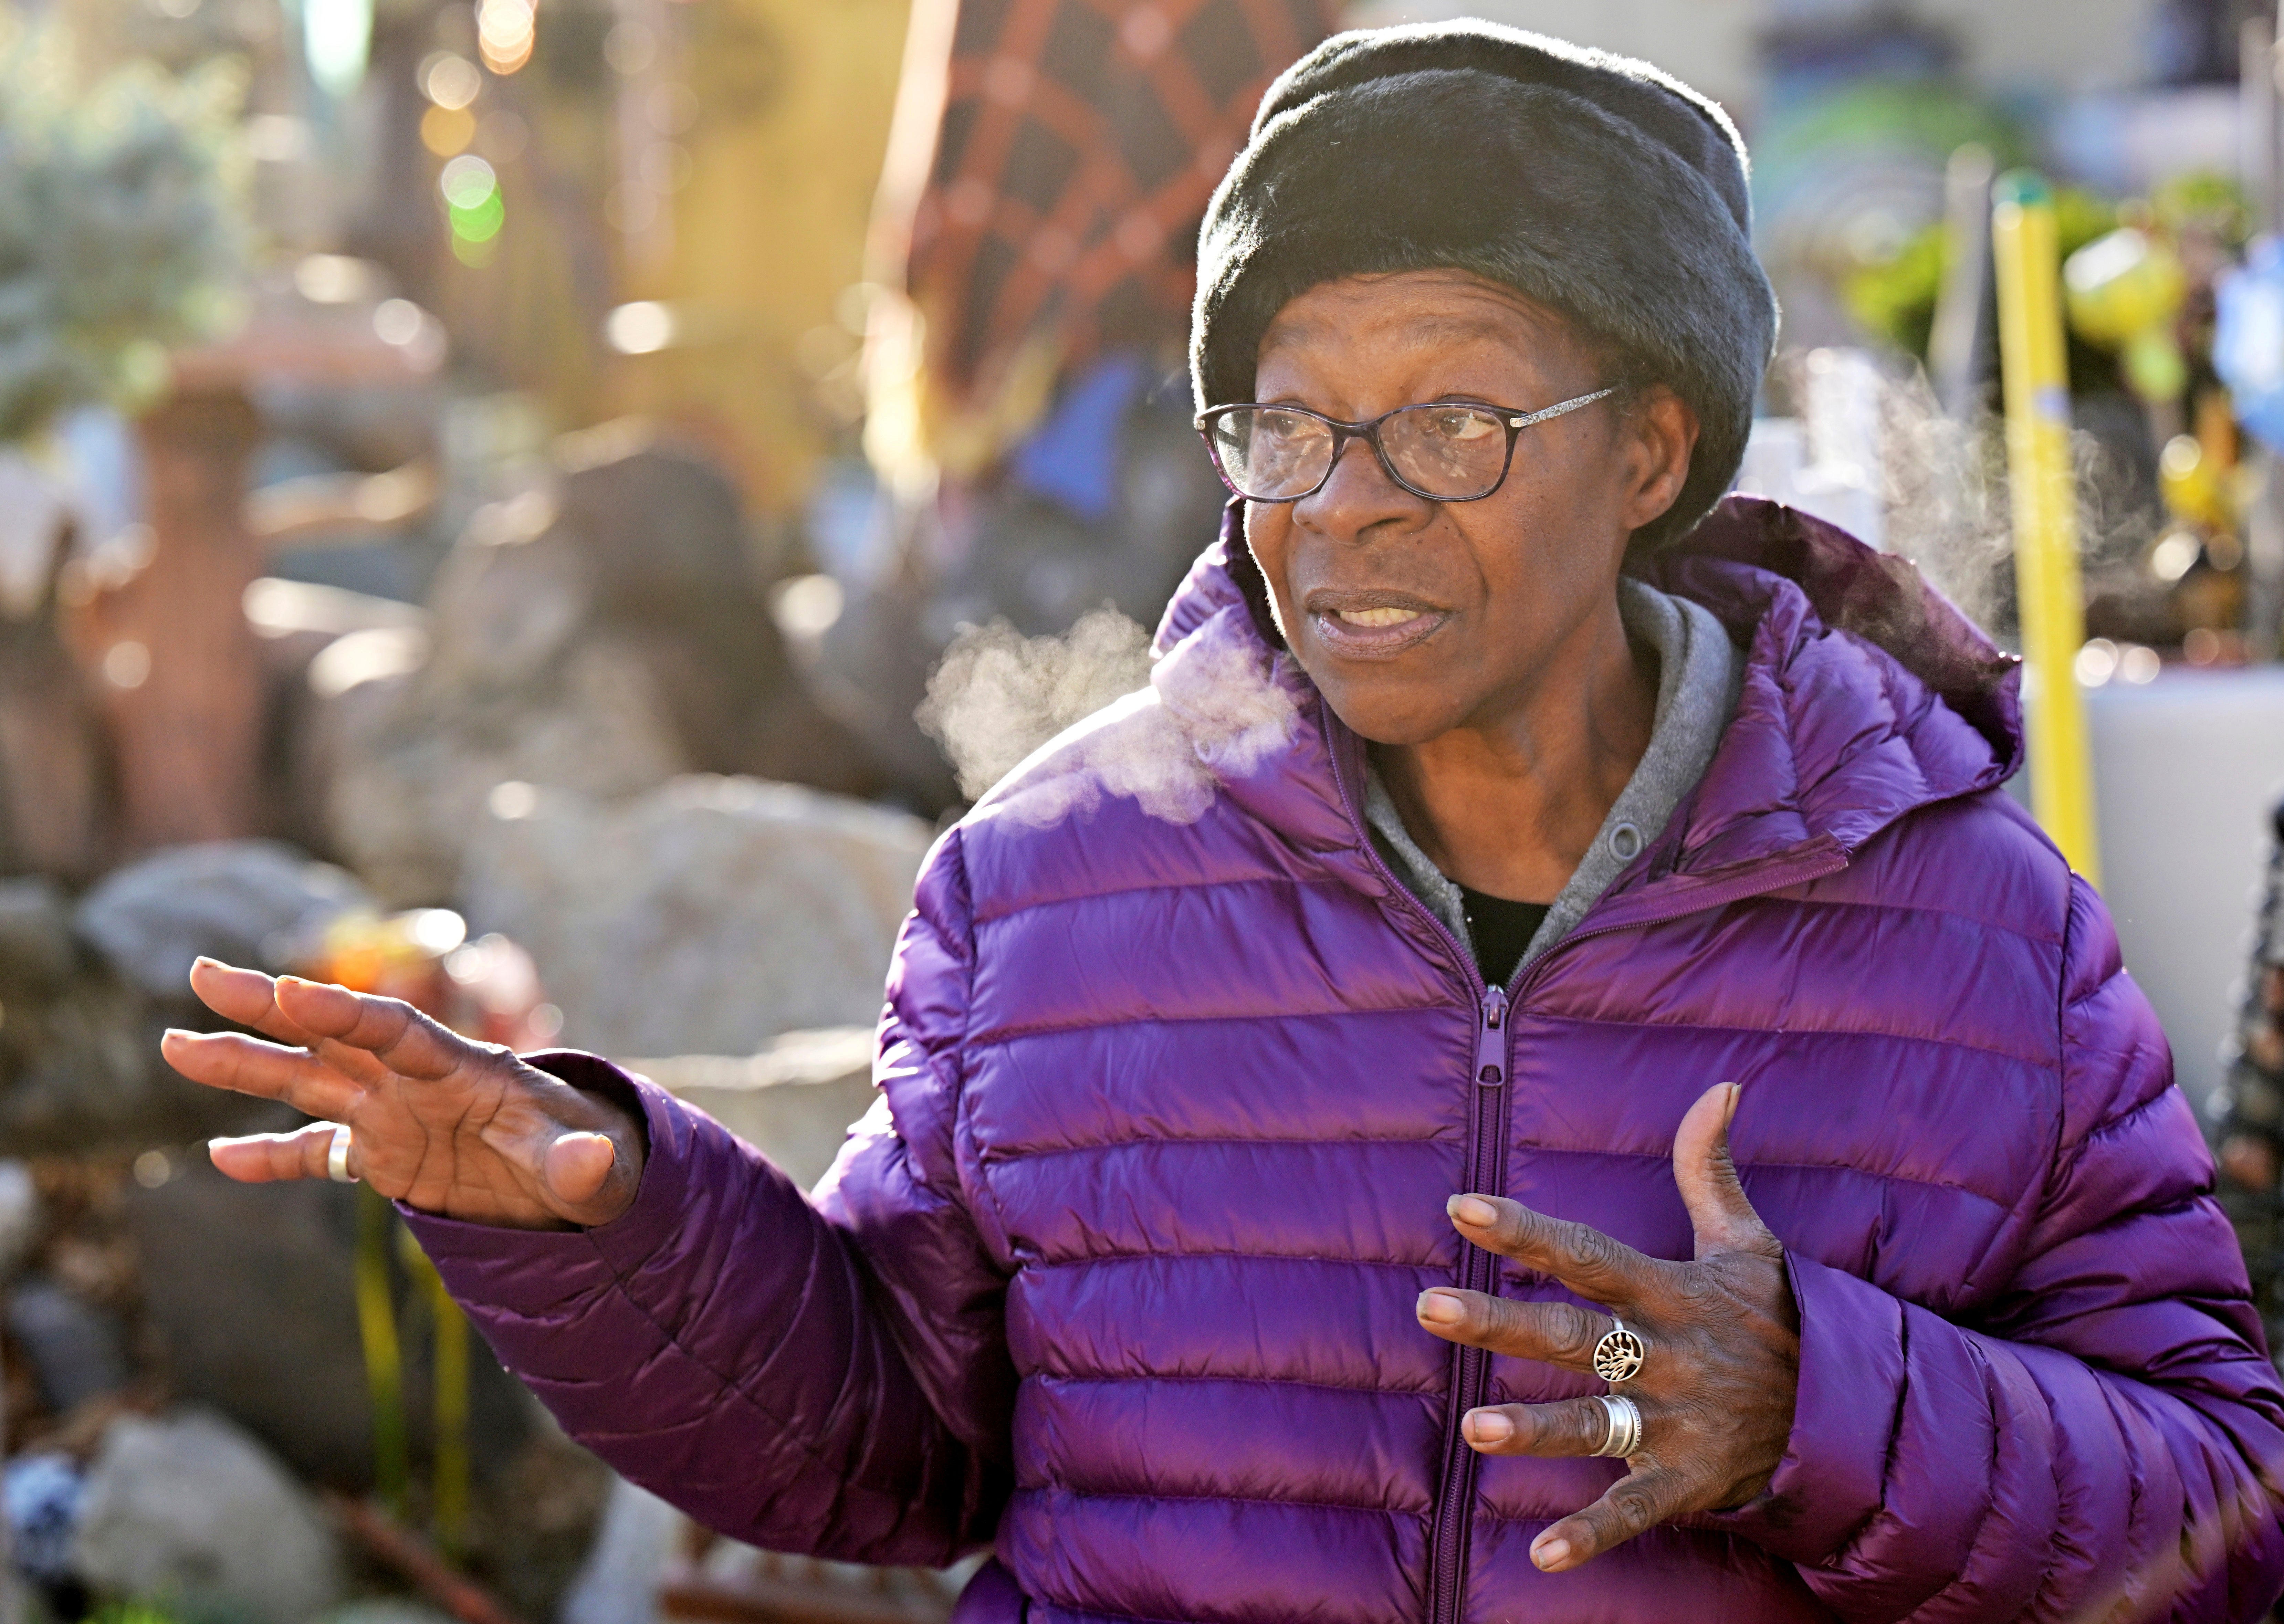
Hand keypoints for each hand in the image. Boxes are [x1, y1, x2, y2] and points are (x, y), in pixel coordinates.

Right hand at [162, 958, 643, 1229]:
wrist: (581, 1180)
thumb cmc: (593, 1161)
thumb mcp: (596, 1170)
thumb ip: (584, 1166)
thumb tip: (594, 1163)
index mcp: (464, 1070)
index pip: (398, 1032)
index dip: (347, 1013)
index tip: (294, 991)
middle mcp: (415, 1082)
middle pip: (333, 1036)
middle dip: (270, 1006)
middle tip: (202, 974)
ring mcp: (392, 1115)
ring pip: (307, 1081)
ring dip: (244, 1064)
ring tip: (174, 1043)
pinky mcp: (383, 1156)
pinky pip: (316, 1153)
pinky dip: (270, 1156)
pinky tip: (219, 1157)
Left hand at [1414, 1081, 1796, 1572]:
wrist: (1852, 1409)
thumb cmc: (1779, 1317)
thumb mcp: (1749, 1240)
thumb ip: (1710, 1168)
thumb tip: (1721, 1085)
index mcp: (1673, 1294)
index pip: (1586, 1253)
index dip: (1525, 1229)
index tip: (1461, 1206)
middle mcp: (1668, 1357)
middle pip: (1573, 1336)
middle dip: (1500, 1323)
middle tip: (1428, 1306)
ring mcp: (1678, 1423)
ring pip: (1595, 1425)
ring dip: (1536, 1430)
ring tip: (1473, 1429)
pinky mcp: (1689, 1482)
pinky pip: (1635, 1511)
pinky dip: (1592, 1536)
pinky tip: (1540, 1558)